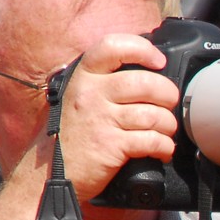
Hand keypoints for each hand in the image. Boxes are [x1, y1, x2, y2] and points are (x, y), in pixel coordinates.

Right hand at [48, 33, 178, 201]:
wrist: (50, 173)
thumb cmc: (71, 134)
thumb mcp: (79, 97)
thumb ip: (104, 82)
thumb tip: (147, 72)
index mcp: (84, 77)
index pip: (113, 47)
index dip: (143, 50)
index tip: (158, 61)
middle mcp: (91, 93)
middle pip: (145, 83)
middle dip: (168, 94)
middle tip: (169, 103)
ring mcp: (100, 119)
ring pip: (153, 114)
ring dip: (168, 124)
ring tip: (166, 130)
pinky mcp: (111, 146)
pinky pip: (151, 140)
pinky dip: (164, 146)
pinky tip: (162, 148)